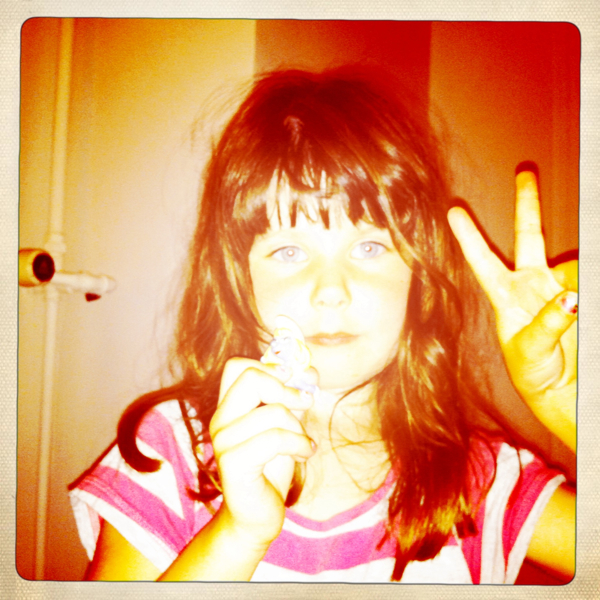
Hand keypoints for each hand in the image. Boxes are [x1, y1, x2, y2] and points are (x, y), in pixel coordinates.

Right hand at [209, 358, 315, 546]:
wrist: (256, 517)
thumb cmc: (270, 470)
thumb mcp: (285, 427)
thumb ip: (293, 399)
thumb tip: (310, 370)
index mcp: (229, 407)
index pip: (237, 366)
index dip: (270, 366)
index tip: (293, 381)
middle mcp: (220, 420)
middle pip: (250, 378)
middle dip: (286, 389)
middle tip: (305, 405)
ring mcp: (223, 441)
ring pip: (273, 412)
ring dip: (299, 428)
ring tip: (304, 444)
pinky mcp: (232, 462)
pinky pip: (275, 438)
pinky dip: (299, 444)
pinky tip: (304, 454)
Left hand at [448, 171, 577, 451]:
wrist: (562, 390)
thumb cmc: (533, 373)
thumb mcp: (530, 351)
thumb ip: (548, 324)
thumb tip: (570, 297)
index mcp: (506, 296)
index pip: (483, 261)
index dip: (469, 237)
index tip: (453, 211)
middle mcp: (530, 285)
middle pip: (528, 237)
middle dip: (526, 204)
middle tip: (524, 173)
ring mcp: (557, 288)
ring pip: (569, 259)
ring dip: (576, 263)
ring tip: (572, 301)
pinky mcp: (579, 298)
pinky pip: (583, 281)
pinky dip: (584, 283)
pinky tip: (581, 299)